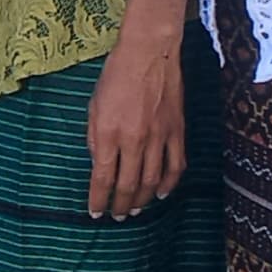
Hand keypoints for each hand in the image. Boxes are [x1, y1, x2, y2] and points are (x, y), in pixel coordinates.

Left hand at [83, 41, 185, 217]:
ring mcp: (159, 137)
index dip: (98, 199)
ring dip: (143, 199)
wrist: (148, 55)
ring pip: (152, 180)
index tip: (95, 213)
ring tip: (135, 210)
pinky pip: (176, 165)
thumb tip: (99, 165)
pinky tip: (161, 193)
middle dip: (121, 205)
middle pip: (128, 184)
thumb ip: (95, 138)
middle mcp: (135, 140)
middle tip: (117, 216)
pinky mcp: (177, 132)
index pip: (103, 177)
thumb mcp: (93, 107)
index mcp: (109, 133)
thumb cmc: (115, 77)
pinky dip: (169, 183)